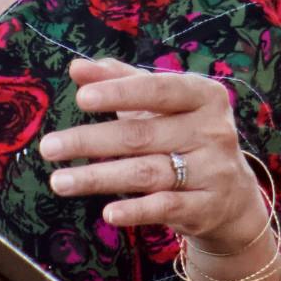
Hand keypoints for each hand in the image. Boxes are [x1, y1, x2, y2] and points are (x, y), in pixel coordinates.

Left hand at [37, 56, 269, 254]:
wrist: (232, 194)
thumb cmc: (184, 134)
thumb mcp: (160, 105)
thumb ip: (121, 81)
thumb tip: (77, 67)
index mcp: (203, 95)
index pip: (157, 89)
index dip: (119, 93)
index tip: (81, 98)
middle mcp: (213, 131)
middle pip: (142, 135)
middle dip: (91, 141)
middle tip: (48, 147)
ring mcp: (213, 171)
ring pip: (147, 173)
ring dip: (99, 178)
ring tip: (58, 181)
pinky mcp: (206, 208)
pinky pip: (166, 207)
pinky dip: (136, 210)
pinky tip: (107, 213)